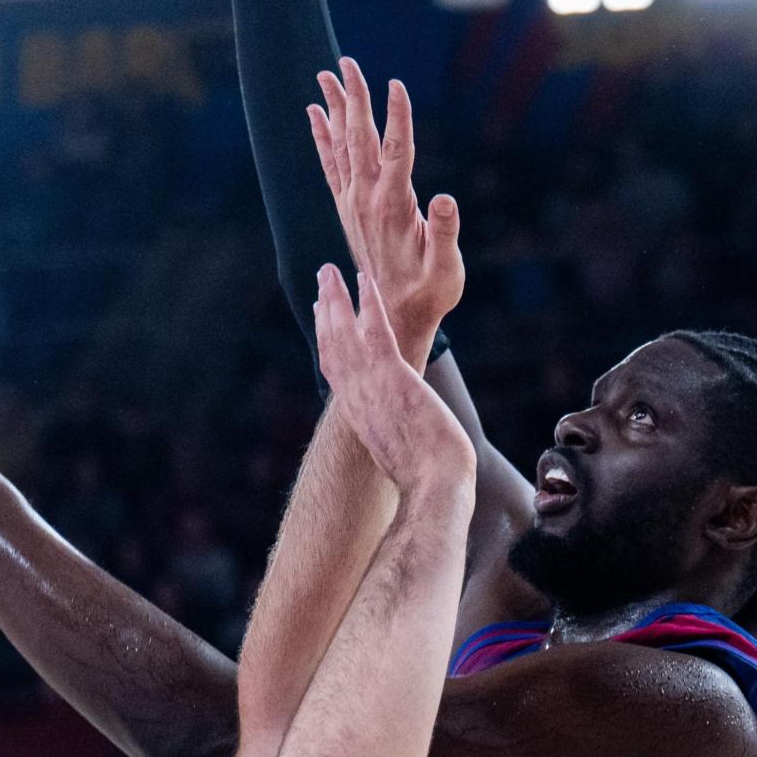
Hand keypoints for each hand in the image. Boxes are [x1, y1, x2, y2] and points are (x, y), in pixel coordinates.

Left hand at [308, 59, 462, 368]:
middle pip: (360, 139)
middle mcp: (367, 200)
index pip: (396, 152)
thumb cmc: (429, 291)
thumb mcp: (446, 268)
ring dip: (335, 109)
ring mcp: (353, 203)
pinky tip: (316, 114)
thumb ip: (444, 233)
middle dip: (354, 98)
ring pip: (342, 146)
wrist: (393, 318)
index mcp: (394, 207)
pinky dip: (323, 137)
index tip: (397, 85)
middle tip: (347, 62)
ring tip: (326, 76)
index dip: (398, 118)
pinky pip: (331, 164)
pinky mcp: (348, 208)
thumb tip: (443, 199)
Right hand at [314, 265, 473, 495]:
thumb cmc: (427, 477)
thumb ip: (391, 432)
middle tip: (321, 279)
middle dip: (325, 309)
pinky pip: (377, 333)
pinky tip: (365, 280)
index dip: (325, 337)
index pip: (333, 368)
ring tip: (331, 268)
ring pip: (344, 334)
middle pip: (331, 345)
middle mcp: (356, 397)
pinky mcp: (394, 379)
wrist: (435, 488)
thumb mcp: (400, 451)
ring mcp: (372, 387)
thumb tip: (399, 433)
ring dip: (337, 298)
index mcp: (357, 413)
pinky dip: (369, 304)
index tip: (321, 313)